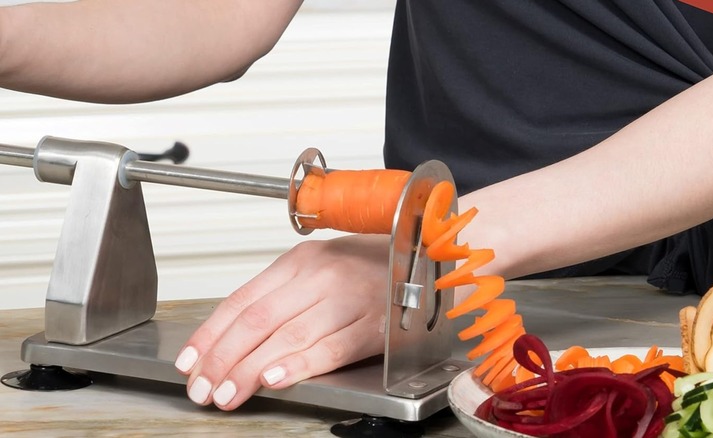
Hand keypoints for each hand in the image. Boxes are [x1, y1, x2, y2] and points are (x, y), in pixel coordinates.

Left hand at [174, 234, 389, 409]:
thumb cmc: (364, 267)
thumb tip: (231, 337)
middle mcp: (319, 277)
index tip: (190, 362)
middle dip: (223, 358)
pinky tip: (275, 379)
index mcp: (298, 262)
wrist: (418, 259)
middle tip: (203, 387)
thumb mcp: (316, 269)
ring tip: (228, 392)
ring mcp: (346, 300)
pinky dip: (299, 365)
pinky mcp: (371, 325)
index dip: (210, 335)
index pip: (242, 301)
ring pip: (288, 337)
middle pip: (258, 321)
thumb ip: (278, 297)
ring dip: (251, 369)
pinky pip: (330, 348)